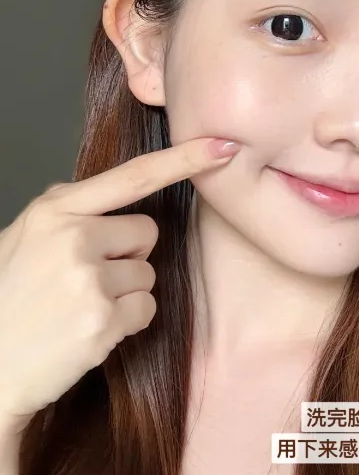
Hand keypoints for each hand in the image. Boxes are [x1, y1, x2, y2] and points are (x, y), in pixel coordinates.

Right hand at [0, 137, 239, 434]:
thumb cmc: (6, 299)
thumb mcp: (23, 237)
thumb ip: (68, 213)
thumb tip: (110, 196)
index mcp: (55, 211)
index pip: (133, 176)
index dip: (183, 160)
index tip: (220, 146)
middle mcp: (74, 238)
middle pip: (148, 232)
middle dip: (129, 254)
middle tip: (89, 277)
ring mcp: (89, 280)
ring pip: (149, 274)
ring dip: (126, 291)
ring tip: (83, 306)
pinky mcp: (103, 320)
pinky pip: (147, 308)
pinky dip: (128, 321)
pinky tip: (91, 328)